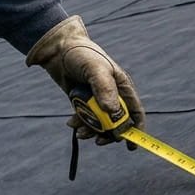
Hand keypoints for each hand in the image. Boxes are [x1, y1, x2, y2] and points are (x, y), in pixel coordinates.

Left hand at [25, 15, 144, 145]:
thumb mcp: (95, 69)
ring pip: (100, 124)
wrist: (58, 49)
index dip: (136, 130)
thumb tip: (111, 111)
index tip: (131, 145)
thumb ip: (104, 89)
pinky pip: (86, 120)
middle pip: (117, 123)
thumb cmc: (81, 54)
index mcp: (122, 88)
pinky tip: (71, 123)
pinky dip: (80, 124)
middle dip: (109, 134)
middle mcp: (113, 96)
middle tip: (98, 141)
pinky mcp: (83, 103)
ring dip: (91, 132)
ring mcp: (97, 100)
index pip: (135, 113)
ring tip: (80, 132)